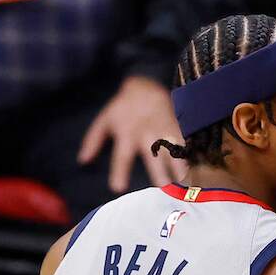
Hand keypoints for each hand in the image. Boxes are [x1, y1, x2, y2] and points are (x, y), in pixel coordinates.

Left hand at [78, 75, 184, 192]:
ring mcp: (163, 132)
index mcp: (127, 134)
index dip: (119, 172)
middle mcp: (146, 135)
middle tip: (162, 186)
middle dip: (159, 172)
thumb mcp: (105, 120)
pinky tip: (193, 172)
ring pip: (174, 153)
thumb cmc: (124, 107)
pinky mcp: (176, 130)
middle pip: (154, 157)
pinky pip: (185, 146)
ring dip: (179, 168)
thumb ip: (93, 140)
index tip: (118, 188)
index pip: (121, 156)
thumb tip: (83, 160)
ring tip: (183, 182)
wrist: (147, 86)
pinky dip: (189, 158)